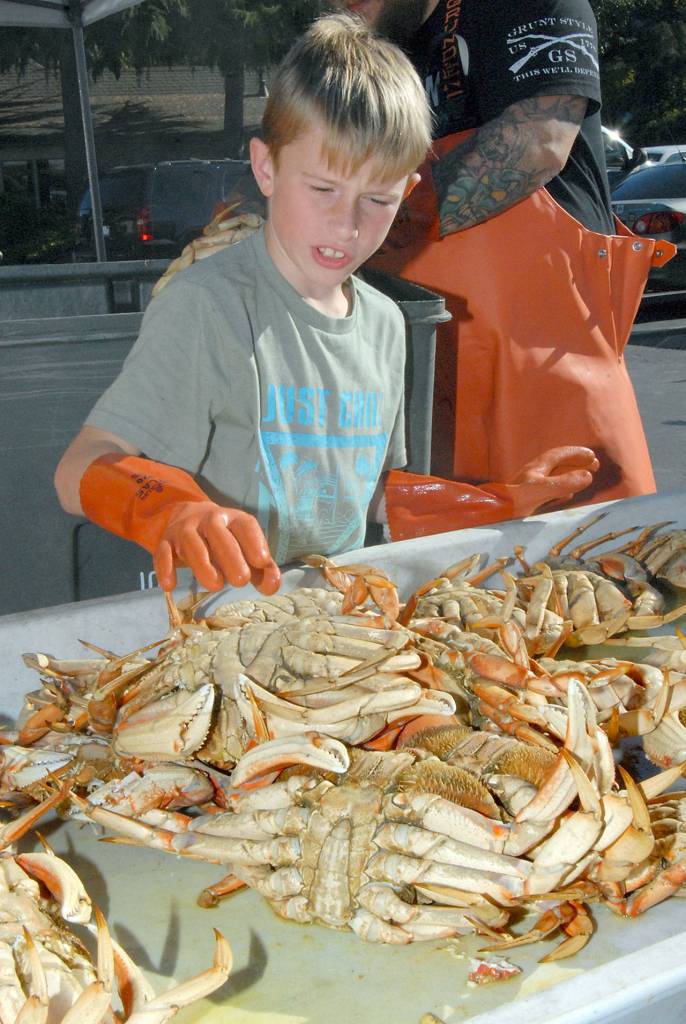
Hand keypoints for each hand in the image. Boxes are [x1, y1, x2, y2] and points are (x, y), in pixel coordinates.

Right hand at [154, 501, 280, 593]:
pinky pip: (162, 553)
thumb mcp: (246, 549)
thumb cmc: (225, 540)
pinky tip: (170, 585)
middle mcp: (209, 520)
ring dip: (203, 564)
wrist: (188, 517)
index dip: (255, 542)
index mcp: (234, 519)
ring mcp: (186, 530)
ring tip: (215, 585)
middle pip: (218, 533)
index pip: (245, 525)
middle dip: (230, 556)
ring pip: (191, 543)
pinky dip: (165, 568)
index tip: (263, 561)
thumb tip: (273, 586)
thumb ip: (262, 569)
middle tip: (241, 581)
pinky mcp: (166, 542)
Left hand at [486, 446, 598, 515]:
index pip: (559, 455)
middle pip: (558, 463)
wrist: (491, 515)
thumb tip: (587, 476)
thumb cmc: (513, 502)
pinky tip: (567, 496)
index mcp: (536, 468)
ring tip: (586, 477)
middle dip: (576, 462)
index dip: (576, 454)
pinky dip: (562, 489)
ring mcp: (530, 486)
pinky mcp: (528, 500)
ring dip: (571, 475)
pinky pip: (549, 490)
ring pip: (555, 476)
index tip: (592, 456)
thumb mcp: (541, 491)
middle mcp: (533, 474)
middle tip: (595, 465)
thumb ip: (563, 483)